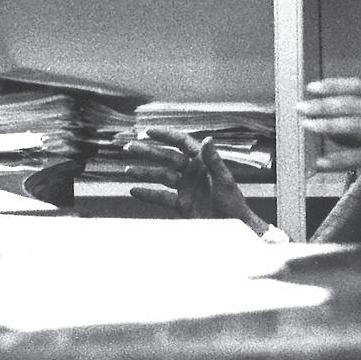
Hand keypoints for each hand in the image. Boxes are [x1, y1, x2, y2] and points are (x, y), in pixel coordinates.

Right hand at [124, 127, 269, 233]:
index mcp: (204, 162)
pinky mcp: (182, 204)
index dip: (165, 135)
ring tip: (127, 170)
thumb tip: (207, 139)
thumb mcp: (224, 180)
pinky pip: (162, 197)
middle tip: (129, 146)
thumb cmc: (233, 203)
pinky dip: (148, 194)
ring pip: (161, 176)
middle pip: (167, 158)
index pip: (181, 143)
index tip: (147, 131)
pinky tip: (134, 191)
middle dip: (148, 152)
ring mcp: (186, 188)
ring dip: (144, 172)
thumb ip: (213, 160)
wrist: (233, 228)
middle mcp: (193, 172)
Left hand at [298, 78, 360, 225]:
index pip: (360, 88)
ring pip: (357, 124)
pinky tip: (322, 163)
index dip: (334, 86)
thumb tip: (329, 128)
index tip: (312, 88)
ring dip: (329, 124)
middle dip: (324, 104)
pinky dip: (339, 159)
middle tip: (301, 108)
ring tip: (307, 127)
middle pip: (354, 104)